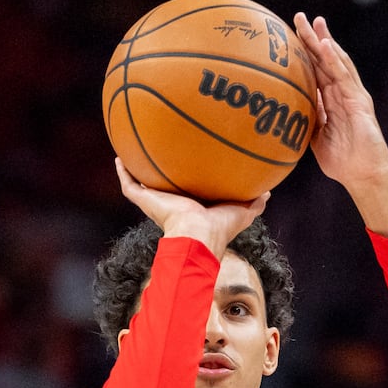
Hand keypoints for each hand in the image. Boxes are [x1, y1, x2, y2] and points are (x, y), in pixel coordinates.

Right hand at [115, 158, 266, 259]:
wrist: (198, 234)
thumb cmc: (220, 227)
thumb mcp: (242, 211)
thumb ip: (254, 203)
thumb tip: (268, 193)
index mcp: (191, 208)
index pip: (186, 194)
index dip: (186, 183)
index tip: (186, 169)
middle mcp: (171, 206)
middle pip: (161, 189)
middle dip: (158, 177)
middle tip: (157, 159)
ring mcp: (156, 203)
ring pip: (142, 186)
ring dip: (135, 172)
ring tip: (129, 154)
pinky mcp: (145, 202)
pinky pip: (129, 185)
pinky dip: (123, 172)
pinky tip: (119, 157)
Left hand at [292, 13, 387, 234]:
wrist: (363, 175)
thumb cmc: (342, 161)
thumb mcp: (316, 138)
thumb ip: (306, 120)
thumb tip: (286, 111)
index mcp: (331, 100)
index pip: (316, 70)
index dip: (304, 53)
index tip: (289, 36)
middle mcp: (342, 93)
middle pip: (325, 60)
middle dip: (312, 38)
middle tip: (298, 17)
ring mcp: (352, 95)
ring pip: (337, 62)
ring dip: (324, 41)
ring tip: (314, 23)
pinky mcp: (359, 101)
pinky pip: (345, 77)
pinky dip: (336, 60)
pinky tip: (326, 45)